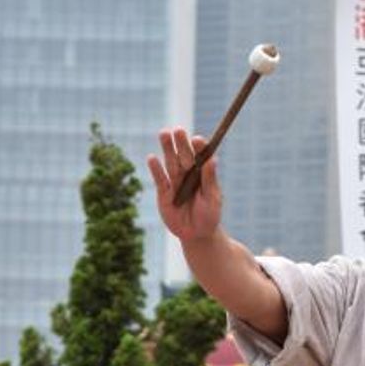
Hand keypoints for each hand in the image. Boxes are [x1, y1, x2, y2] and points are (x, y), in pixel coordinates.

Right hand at [148, 127, 223, 242]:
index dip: (198, 147)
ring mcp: (175, 182)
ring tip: (164, 133)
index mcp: (203, 174)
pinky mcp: (164, 193)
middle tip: (178, 130)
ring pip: (171, 163)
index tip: (197, 139)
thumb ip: (209, 180)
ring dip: (167, 149)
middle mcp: (188, 174)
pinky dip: (155, 169)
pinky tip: (152, 158)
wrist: (197, 235)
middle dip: (180, 143)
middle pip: (183, 155)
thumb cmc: (209, 215)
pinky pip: (160, 179)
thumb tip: (212, 160)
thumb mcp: (212, 199)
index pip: (200, 156)